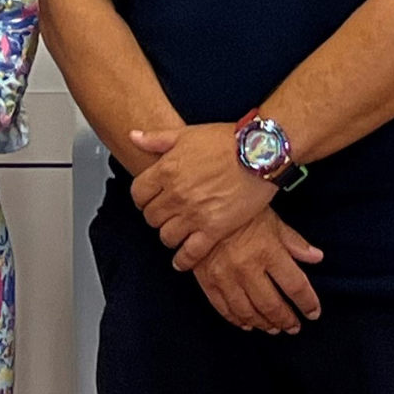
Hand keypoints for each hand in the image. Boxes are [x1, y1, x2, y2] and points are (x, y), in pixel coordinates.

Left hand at [130, 123, 274, 270]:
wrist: (259, 153)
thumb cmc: (226, 141)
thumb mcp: (187, 133)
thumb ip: (156, 138)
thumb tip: (133, 136)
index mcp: (166, 170)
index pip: (138, 194)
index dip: (143, 198)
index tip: (150, 200)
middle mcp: (176, 194)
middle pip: (151, 217)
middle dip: (157, 216)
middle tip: (167, 215)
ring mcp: (194, 214)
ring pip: (166, 236)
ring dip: (170, 236)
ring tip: (178, 232)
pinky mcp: (214, 229)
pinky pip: (190, 253)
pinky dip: (183, 260)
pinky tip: (183, 259)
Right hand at [189, 211, 325, 333]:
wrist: (200, 203)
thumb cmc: (240, 209)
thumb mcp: (272, 219)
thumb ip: (294, 242)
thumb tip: (317, 257)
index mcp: (268, 251)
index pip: (295, 286)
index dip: (307, 303)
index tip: (313, 313)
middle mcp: (248, 268)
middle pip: (272, 305)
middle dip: (286, 320)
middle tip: (293, 326)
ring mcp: (225, 277)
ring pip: (248, 312)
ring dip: (263, 323)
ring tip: (273, 328)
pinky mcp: (207, 280)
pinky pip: (223, 307)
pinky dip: (236, 319)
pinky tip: (246, 323)